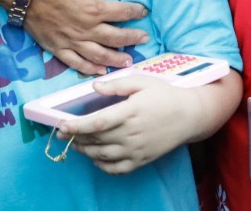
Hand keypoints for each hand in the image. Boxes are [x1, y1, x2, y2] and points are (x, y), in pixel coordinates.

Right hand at [22, 0, 150, 74]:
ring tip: (128, 62)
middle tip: (144, 39)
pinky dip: (90, 69)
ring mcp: (72, 41)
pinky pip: (76, 63)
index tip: (144, 11)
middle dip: (132, 39)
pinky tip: (100, 71)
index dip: (136, 12)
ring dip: (116, 59)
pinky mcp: (58, 48)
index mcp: (95, 9)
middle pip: (115, 38)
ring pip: (99, 55)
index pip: (123, 13)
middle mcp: (86, 29)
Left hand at [57, 73, 196, 174]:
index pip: (97, 122)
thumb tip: (94, 86)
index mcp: (130, 111)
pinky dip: (102, 166)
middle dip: (75, 137)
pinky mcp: (141, 160)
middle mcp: (131, 133)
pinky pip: (116, 169)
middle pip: (96, 139)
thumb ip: (117, 84)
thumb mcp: (142, 82)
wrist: (189, 115)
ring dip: (85, 150)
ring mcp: (136, 149)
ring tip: (76, 144)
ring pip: (102, 155)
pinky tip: (96, 158)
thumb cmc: (165, 95)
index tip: (61, 125)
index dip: (76, 126)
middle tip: (62, 133)